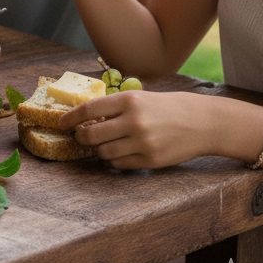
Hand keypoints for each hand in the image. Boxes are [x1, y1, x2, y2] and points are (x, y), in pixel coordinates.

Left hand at [60, 90, 214, 169]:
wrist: (200, 122)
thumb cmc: (165, 107)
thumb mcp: (138, 98)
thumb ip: (113, 108)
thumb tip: (85, 119)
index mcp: (128, 101)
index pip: (89, 110)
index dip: (71, 117)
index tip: (61, 122)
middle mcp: (133, 121)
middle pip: (92, 134)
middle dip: (81, 136)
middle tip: (81, 136)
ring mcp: (142, 142)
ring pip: (104, 152)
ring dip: (98, 149)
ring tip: (104, 143)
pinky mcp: (151, 160)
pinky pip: (119, 163)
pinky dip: (113, 159)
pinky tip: (118, 152)